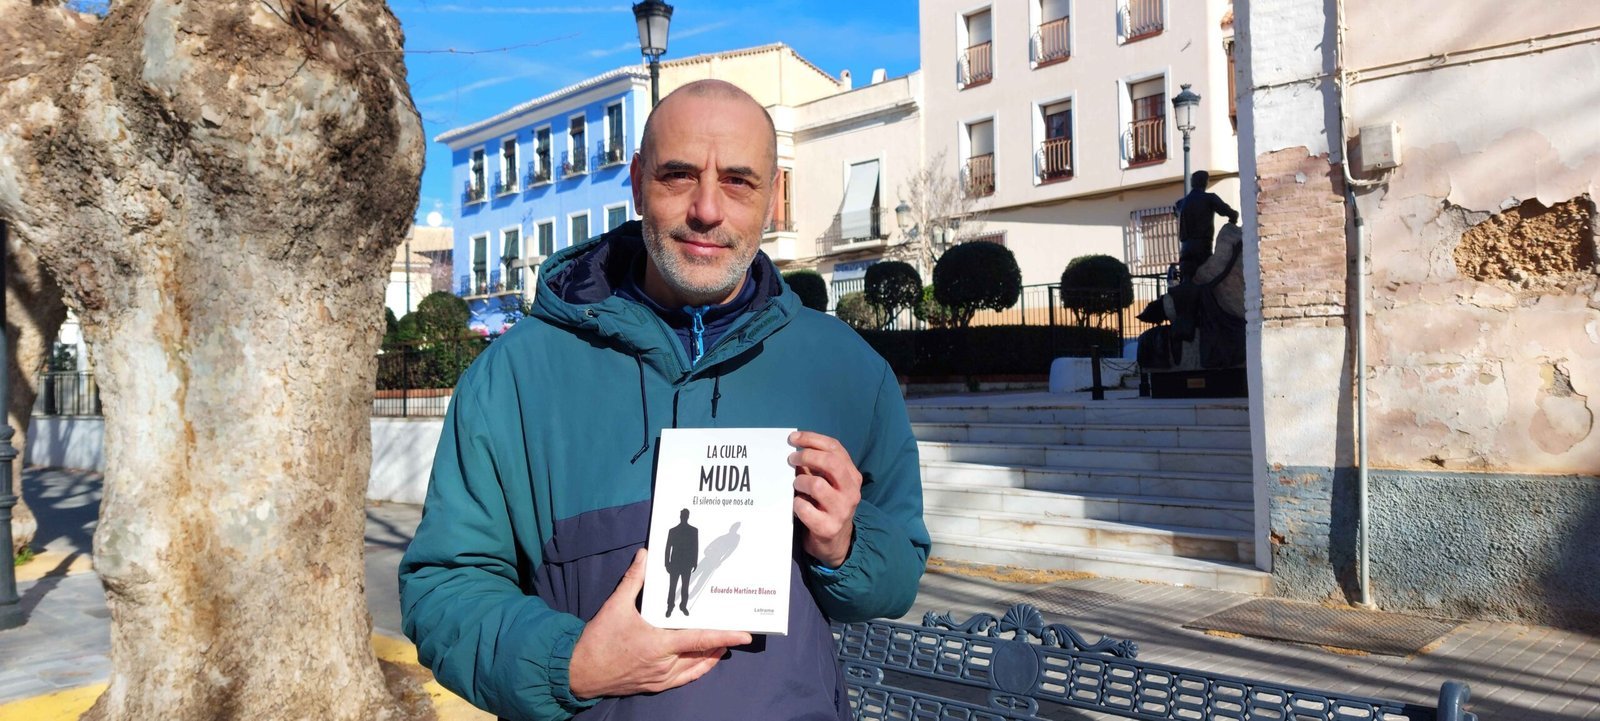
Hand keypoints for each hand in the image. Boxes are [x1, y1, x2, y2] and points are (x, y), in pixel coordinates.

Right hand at [568, 549, 752, 699]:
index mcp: (659, 644)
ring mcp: (660, 678)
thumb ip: (633, 580)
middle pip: (702, 655)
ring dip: (710, 657)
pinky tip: (701, 661)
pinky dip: (697, 669)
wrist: (579, 672)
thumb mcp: (615, 606)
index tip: (745, 635)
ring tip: (722, 645)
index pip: (700, 640)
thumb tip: (644, 555)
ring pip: (695, 669)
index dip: (725, 636)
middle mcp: (664, 665)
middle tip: (735, 632)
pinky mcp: (654, 686)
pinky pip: (683, 679)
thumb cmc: (598, 641)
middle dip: (721, 645)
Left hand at [789, 430, 861, 568]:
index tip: (793, 438)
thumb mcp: (829, 482)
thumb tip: (795, 446)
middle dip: (807, 456)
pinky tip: (797, 505)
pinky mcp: (829, 527)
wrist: (835, 542)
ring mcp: (842, 510)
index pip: (835, 448)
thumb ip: (817, 465)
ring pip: (817, 485)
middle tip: (791, 459)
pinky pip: (805, 508)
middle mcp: (851, 491)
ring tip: (795, 486)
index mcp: (852, 476)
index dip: (812, 439)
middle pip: (831, 463)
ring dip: (799, 482)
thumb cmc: (827, 505)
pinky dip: (797, 504)